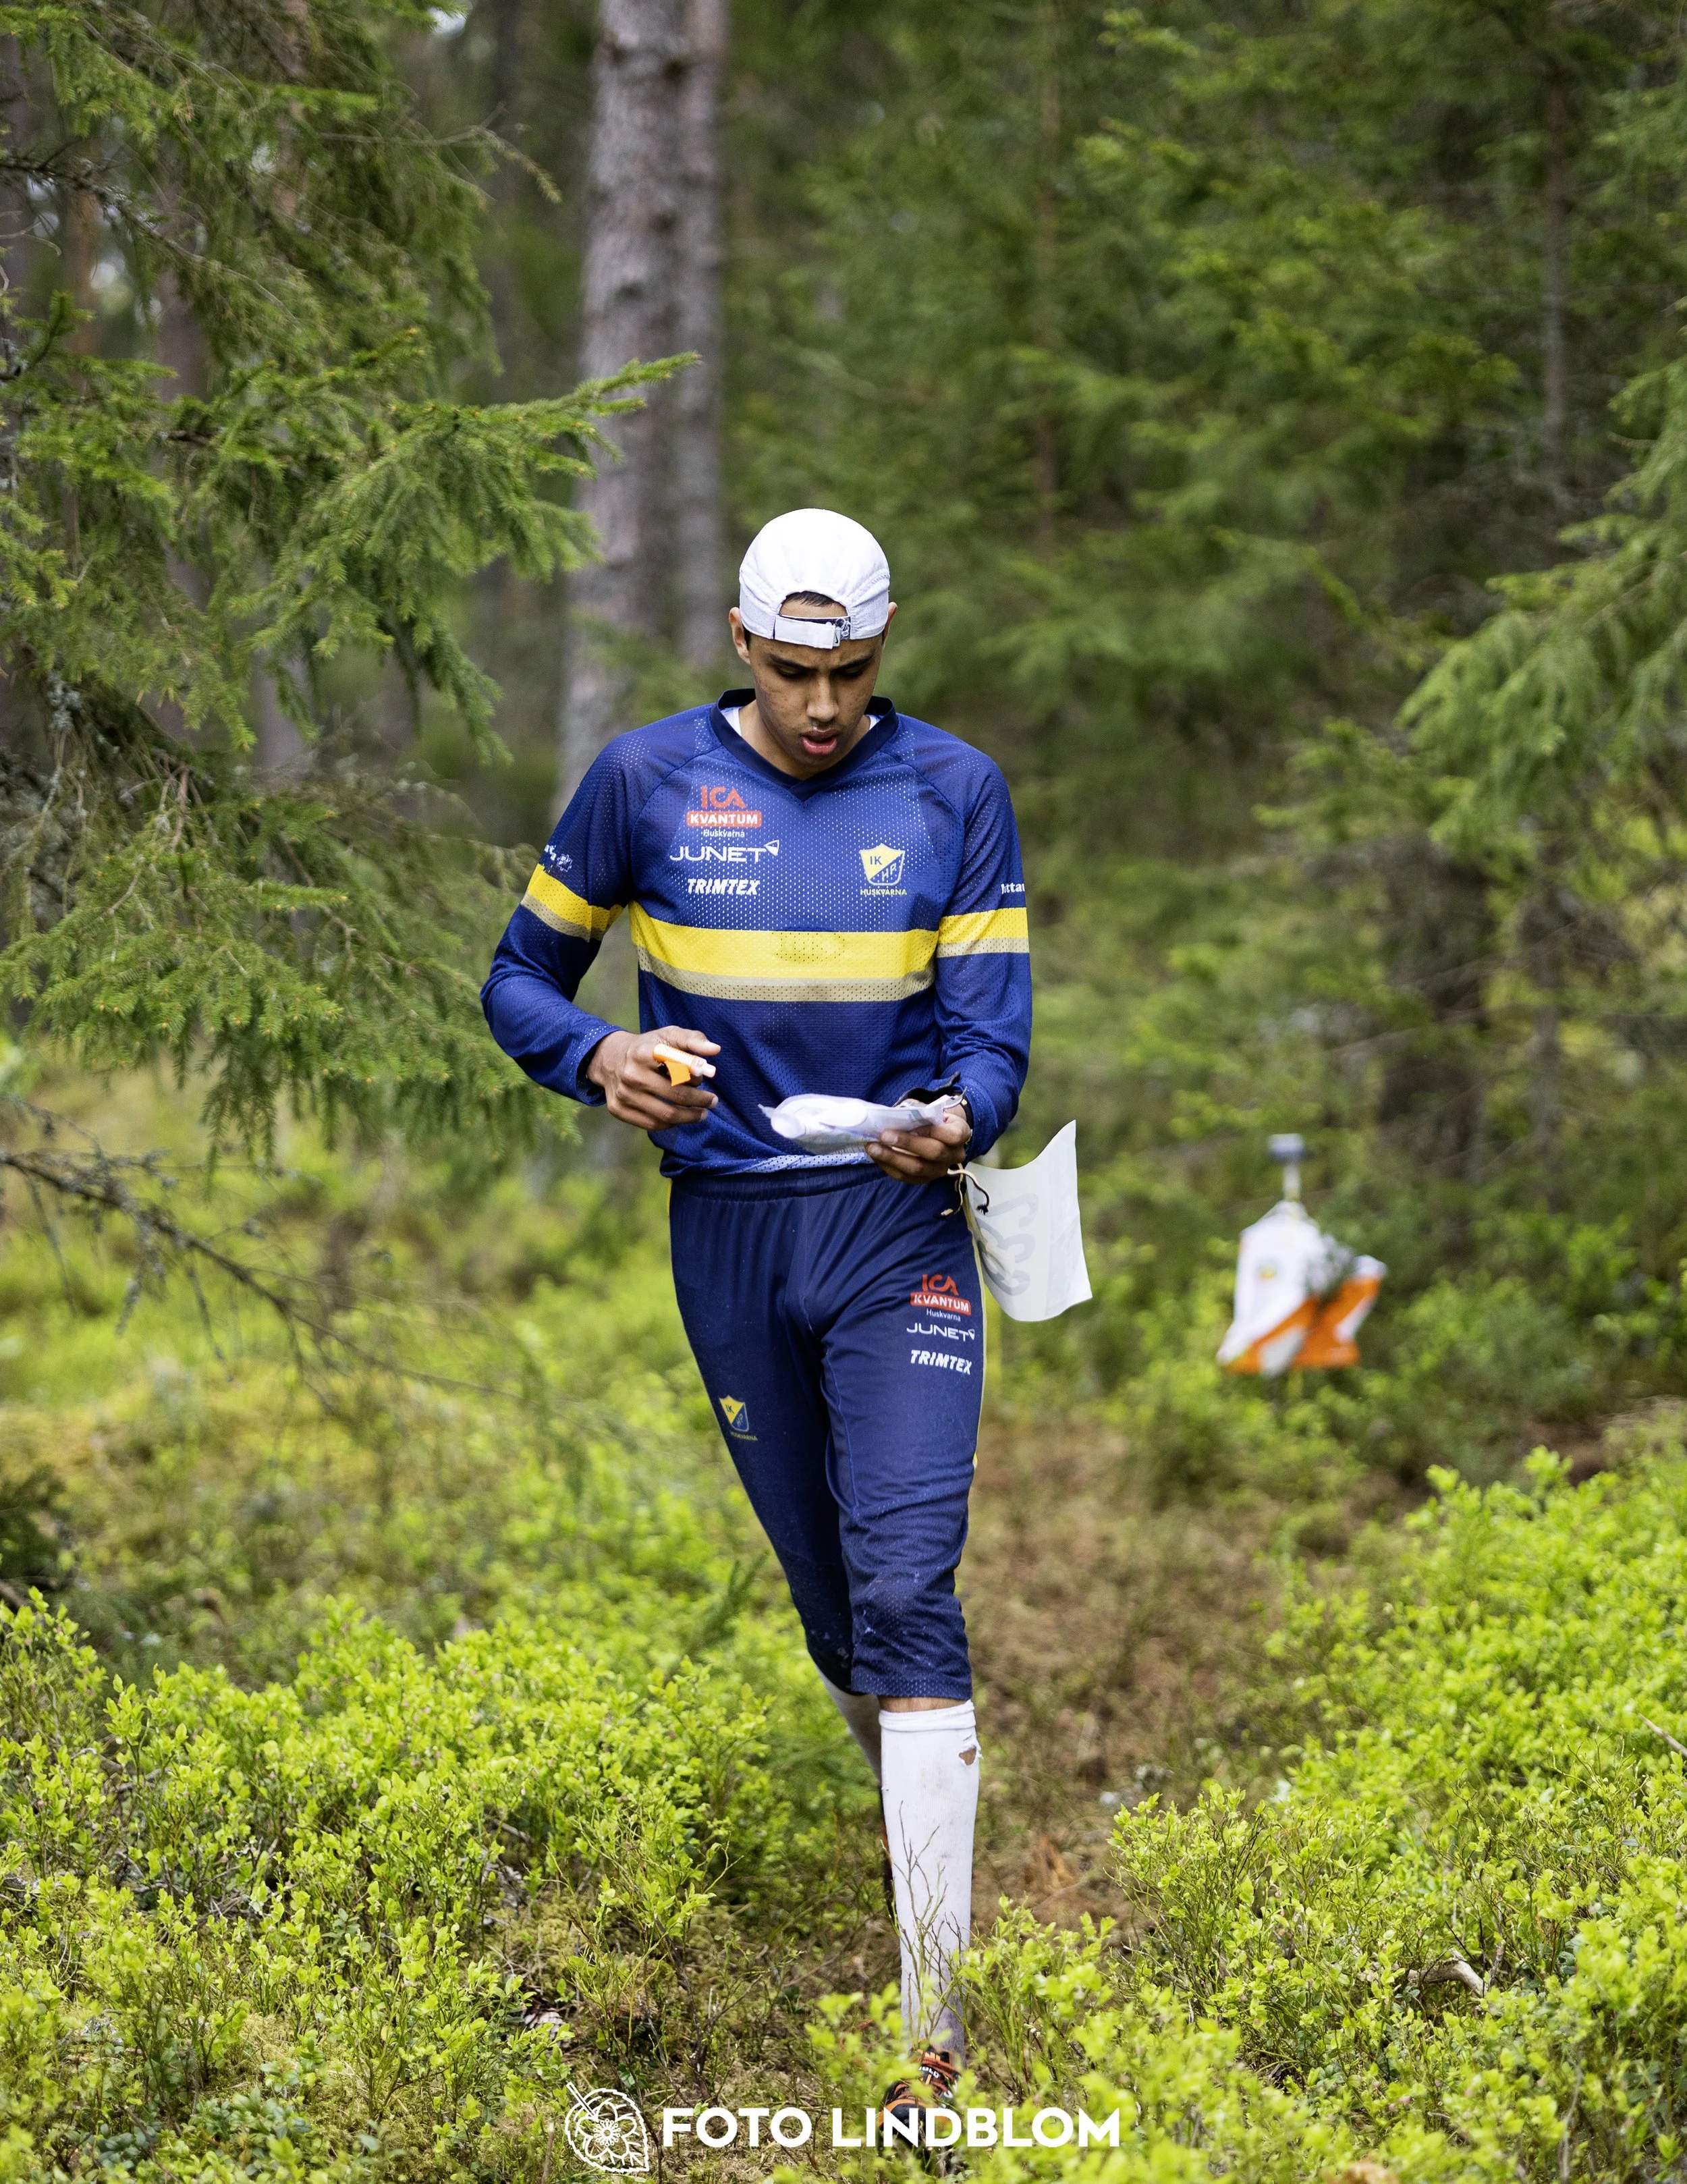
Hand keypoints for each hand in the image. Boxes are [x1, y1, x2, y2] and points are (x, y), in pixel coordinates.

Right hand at [586, 1026, 720, 1131]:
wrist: (610, 1058)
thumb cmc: (648, 1047)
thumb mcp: (668, 1035)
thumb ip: (693, 1040)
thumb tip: (715, 1050)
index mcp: (644, 1052)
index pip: (675, 1065)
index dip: (694, 1072)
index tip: (708, 1075)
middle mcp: (631, 1074)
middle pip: (676, 1095)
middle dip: (700, 1100)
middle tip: (712, 1101)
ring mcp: (623, 1094)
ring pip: (666, 1114)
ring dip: (690, 1116)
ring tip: (702, 1113)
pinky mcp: (618, 1109)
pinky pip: (652, 1124)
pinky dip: (671, 1123)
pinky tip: (681, 1117)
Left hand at [867, 1103, 970, 1184]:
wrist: (937, 1134)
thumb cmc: (931, 1118)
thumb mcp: (930, 1109)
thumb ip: (917, 1111)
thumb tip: (893, 1115)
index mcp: (961, 1133)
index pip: (952, 1135)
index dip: (932, 1130)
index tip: (910, 1123)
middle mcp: (954, 1155)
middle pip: (933, 1152)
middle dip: (907, 1143)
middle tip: (884, 1135)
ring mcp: (940, 1170)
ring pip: (917, 1169)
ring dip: (892, 1158)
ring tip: (873, 1148)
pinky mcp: (925, 1180)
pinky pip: (905, 1177)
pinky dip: (888, 1166)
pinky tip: (875, 1156)